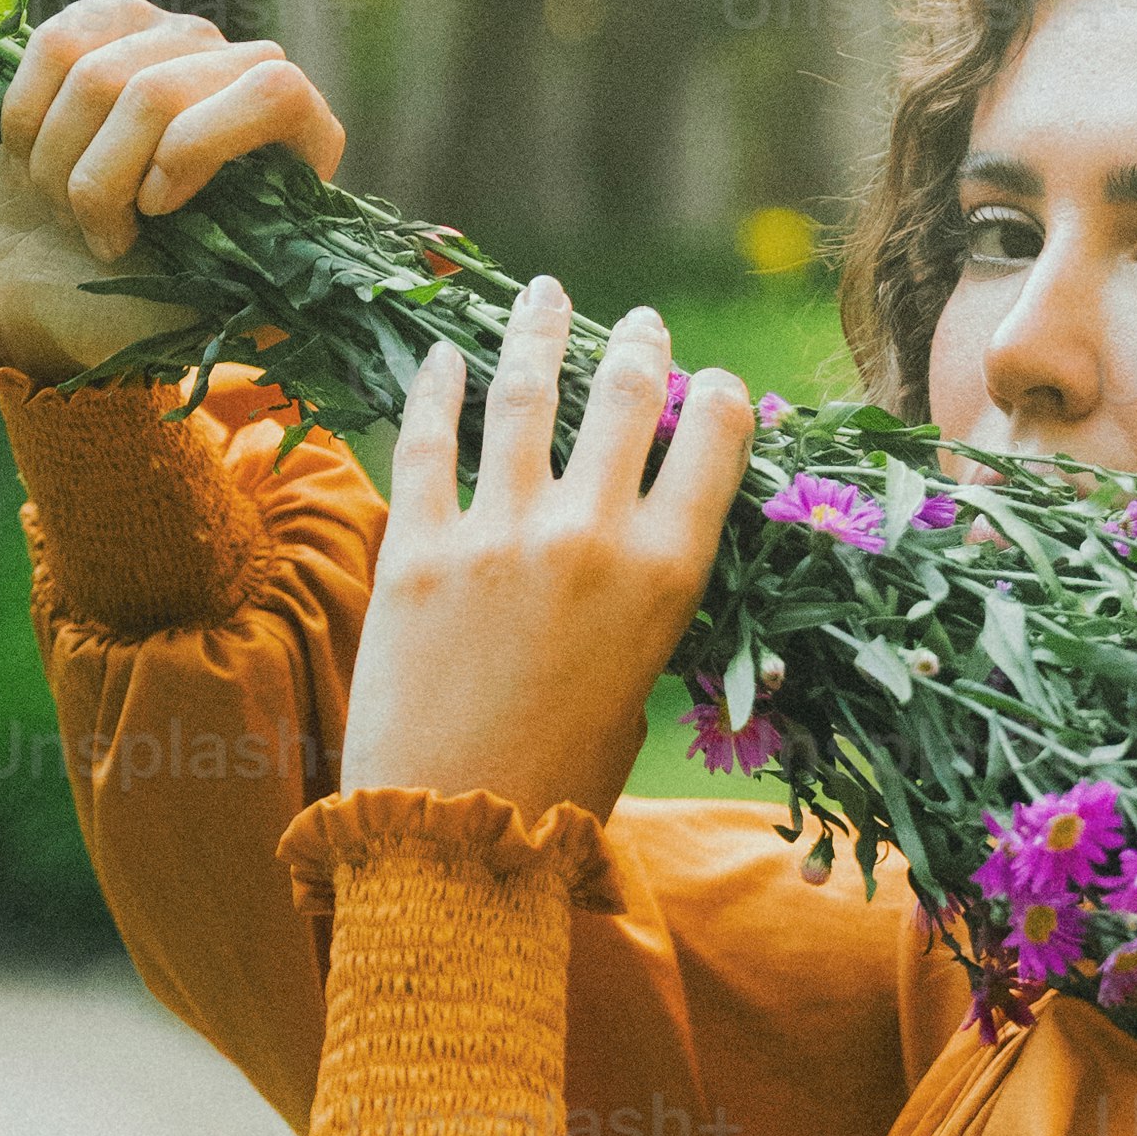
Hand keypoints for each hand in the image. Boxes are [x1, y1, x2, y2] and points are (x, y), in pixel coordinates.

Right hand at [0, 0, 346, 384]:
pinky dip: (27, 120)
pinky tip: (36, 159)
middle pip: (160, 90)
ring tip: (68, 209)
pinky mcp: (106, 23)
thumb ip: (269, 302)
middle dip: (103, 179)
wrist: (58, 275)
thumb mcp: (215, 315)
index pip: (273, 89)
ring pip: (96, 75)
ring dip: (61, 163)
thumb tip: (337, 301)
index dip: (198, 145)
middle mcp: (244, 69)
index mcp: (299, 137)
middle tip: (99, 238)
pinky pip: (54, 46)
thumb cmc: (145, 300)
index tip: (156, 210)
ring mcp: (174, 38)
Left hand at [338, 282, 753, 829]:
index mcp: (665, 576)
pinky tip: (442, 353)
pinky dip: (437, 386)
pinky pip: (430, 442)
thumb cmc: (561, 784)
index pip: (713, 444)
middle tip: (635, 324)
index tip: (712, 384)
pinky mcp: (416, 551)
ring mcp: (498, 535)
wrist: (451, 838)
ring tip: (545, 297)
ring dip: (540, 332)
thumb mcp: (640, 686)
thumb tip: (641, 540)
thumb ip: (642, 603)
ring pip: (527, 395)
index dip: (720, 399)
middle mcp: (590, 537)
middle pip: (626, 399)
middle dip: (638, 348)